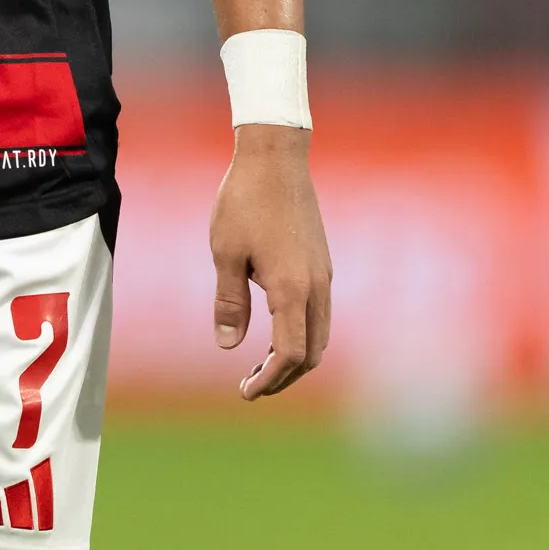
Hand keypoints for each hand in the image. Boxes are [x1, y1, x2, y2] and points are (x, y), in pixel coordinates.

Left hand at [211, 124, 331, 398]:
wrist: (276, 156)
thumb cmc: (244, 201)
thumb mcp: (225, 253)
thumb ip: (229, 303)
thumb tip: (228, 346)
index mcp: (291, 287)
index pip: (288, 354)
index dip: (268, 380)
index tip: (246, 392)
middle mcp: (316, 285)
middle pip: (311, 352)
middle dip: (284, 377)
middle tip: (251, 385)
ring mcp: (323, 273)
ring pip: (320, 333)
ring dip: (295, 356)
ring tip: (261, 363)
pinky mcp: (322, 261)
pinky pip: (319, 312)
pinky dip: (301, 332)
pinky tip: (274, 328)